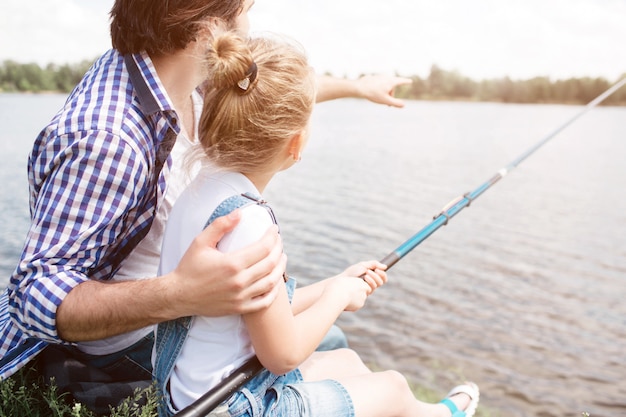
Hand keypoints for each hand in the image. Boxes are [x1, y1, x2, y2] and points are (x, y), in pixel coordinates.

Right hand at [168, 209, 285, 316]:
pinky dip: (274, 291)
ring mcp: (241, 297)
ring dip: (280, 268)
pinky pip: (264, 302)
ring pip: (271, 282)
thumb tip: (240, 213)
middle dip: (279, 249)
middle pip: (270, 263)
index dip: (272, 236)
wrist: (178, 295)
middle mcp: (239, 282)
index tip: (274, 229)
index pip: (263, 248)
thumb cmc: (189, 267)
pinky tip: (275, 281)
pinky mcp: (239, 308)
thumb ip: (220, 225)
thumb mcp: (200, 242)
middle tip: (279, 241)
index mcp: (232, 264)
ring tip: (282, 257)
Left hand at [342, 260, 387, 293]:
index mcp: (372, 277)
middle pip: (382, 281)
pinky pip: (372, 289)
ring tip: (366, 273)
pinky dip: (370, 282)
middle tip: (372, 271)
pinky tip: (364, 278)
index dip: (382, 274)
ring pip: (377, 285)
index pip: (382, 277)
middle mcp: (372, 283)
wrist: (344, 279)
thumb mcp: (363, 265)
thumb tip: (385, 267)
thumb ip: (373, 264)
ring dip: (374, 277)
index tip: (378, 269)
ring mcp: (369, 289)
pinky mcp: (365, 293)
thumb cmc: (352, 272)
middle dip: (378, 275)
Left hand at [355, 75, 412, 107]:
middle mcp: (387, 77)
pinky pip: (381, 85)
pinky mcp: (375, 78)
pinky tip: (374, 94)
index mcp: (391, 81)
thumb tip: (403, 105)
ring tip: (380, 100)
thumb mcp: (386, 100)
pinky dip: (380, 90)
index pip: (401, 81)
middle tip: (388, 106)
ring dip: (386, 94)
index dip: (406, 82)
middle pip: (393, 87)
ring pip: (386, 86)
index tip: (410, 81)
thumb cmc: (373, 94)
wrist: (360, 87)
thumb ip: (396, 103)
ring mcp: (380, 77)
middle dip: (391, 96)